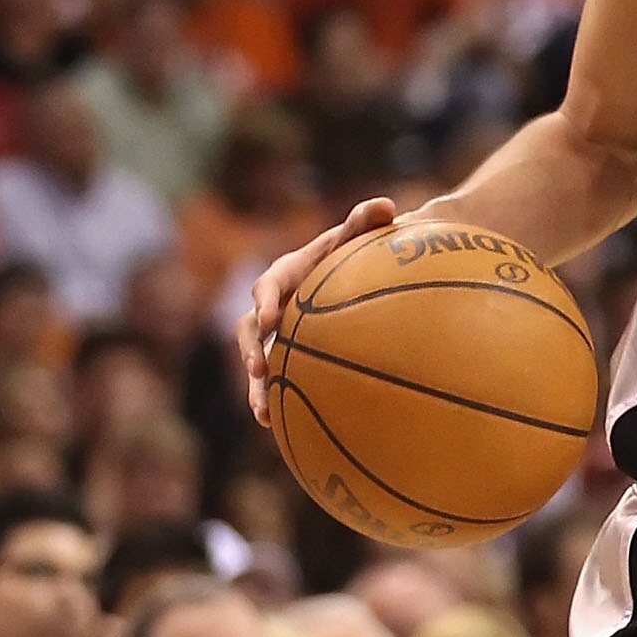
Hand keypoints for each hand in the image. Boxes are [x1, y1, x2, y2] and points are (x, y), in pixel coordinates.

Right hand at [237, 195, 396, 424]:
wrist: (355, 274)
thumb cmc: (358, 250)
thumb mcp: (361, 234)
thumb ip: (368, 220)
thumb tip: (387, 205)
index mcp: (285, 274)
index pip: (268, 285)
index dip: (265, 301)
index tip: (269, 317)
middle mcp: (272, 306)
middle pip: (249, 329)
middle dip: (249, 350)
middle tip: (258, 369)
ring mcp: (276, 335)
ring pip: (257, 362)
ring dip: (256, 387)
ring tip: (262, 413)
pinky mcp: (286, 357)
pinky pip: (276, 381)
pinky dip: (275, 401)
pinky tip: (279, 430)